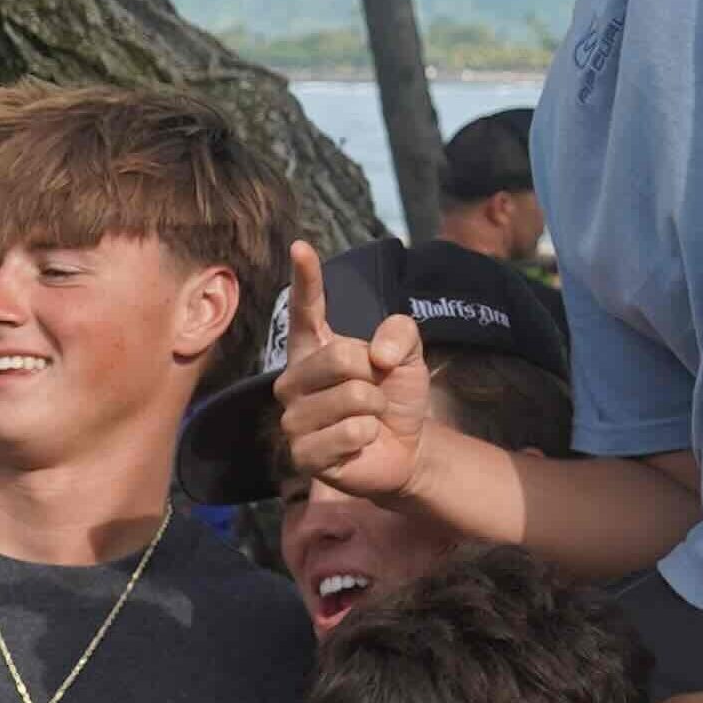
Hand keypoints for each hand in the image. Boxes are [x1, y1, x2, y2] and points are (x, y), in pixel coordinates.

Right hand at [274, 243, 434, 515]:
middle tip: (375, 390)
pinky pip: (348, 433)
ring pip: (349, 397)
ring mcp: (293, 419)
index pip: (306, 308)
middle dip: (373, 373)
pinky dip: (367, 435)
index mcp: (313, 347)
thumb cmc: (395, 396)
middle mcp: (293, 379)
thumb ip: (401, 333)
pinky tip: (361, 442)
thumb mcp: (409, 356)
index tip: (301, 247)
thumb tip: (379, 353)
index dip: (306, 278)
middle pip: (339, 356)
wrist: (406, 449)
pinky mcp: (302, 455)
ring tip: (369, 418)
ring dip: (374, 407)